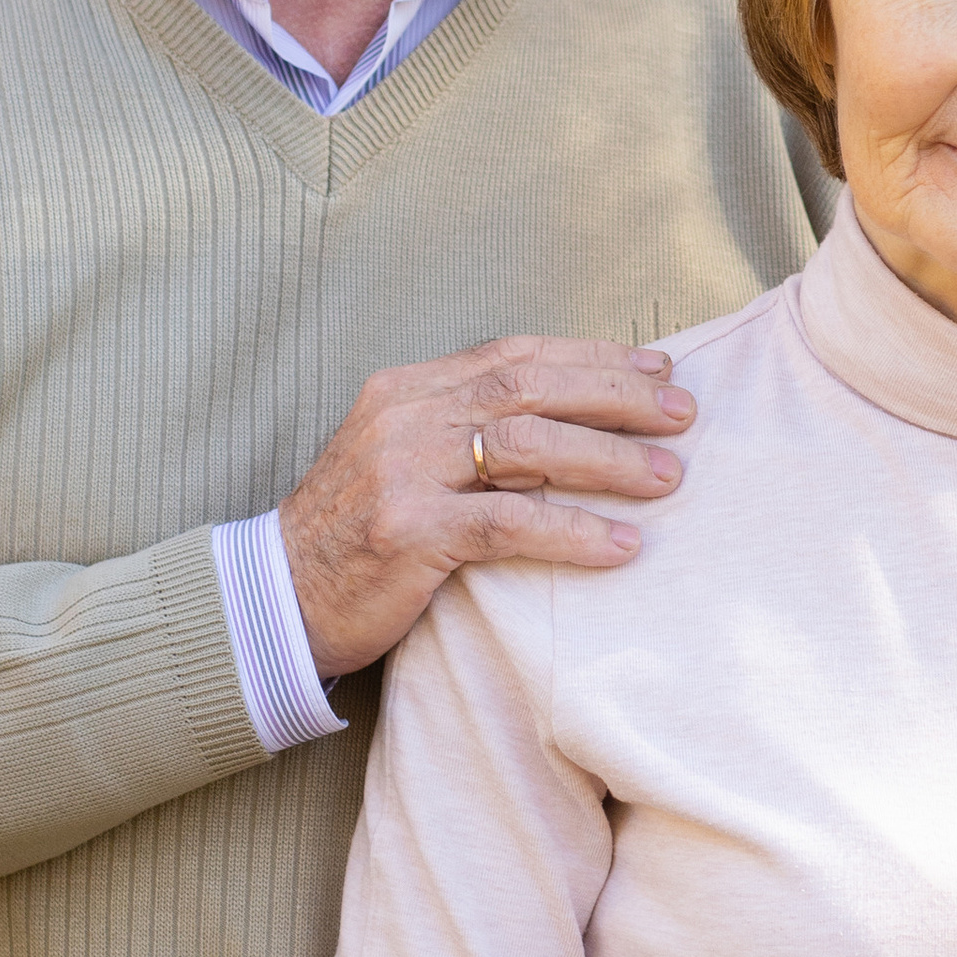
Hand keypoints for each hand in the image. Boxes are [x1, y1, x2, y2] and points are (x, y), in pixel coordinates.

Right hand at [278, 336, 695, 679]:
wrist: (273, 601)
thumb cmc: (353, 538)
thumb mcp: (402, 462)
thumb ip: (465, 433)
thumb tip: (566, 425)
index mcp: (407, 389)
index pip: (514, 354)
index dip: (592, 357)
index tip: (656, 369)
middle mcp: (405, 416)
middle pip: (531, 386)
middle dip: (617, 396)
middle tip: (683, 415)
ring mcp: (403, 471)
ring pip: (529, 445)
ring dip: (609, 459)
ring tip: (669, 477)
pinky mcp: (408, 532)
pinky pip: (508, 523)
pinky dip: (573, 531)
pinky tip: (621, 547)